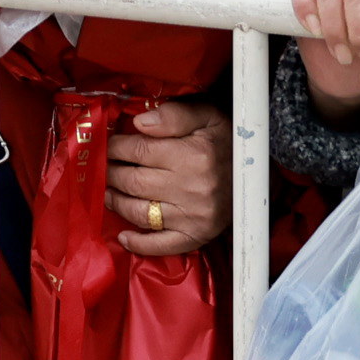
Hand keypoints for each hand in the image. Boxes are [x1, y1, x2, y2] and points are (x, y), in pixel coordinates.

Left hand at [108, 100, 230, 255]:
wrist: (259, 172)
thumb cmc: (228, 141)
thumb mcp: (207, 116)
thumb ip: (174, 114)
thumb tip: (140, 122)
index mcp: (192, 155)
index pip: (137, 150)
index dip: (114, 146)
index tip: (104, 144)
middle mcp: (192, 188)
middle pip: (133, 181)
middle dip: (110, 172)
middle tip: (100, 167)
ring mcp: (194, 216)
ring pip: (139, 212)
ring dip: (115, 201)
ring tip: (105, 190)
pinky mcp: (197, 236)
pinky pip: (162, 245)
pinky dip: (139, 243)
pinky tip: (123, 236)